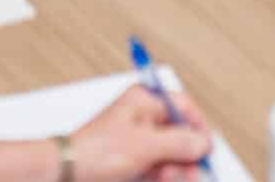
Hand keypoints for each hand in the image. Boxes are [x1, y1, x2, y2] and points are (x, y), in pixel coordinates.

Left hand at [66, 85, 210, 181]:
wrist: (67, 173)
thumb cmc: (96, 152)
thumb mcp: (145, 146)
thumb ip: (179, 143)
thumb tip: (203, 142)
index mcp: (144, 100)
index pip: (184, 106)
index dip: (198, 127)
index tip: (207, 149)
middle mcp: (143, 117)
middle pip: (181, 134)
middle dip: (185, 155)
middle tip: (188, 171)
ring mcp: (139, 140)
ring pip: (172, 155)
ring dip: (174, 169)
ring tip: (164, 177)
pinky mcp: (134, 160)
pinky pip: (159, 167)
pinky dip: (162, 175)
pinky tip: (156, 179)